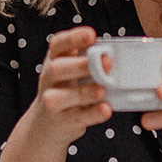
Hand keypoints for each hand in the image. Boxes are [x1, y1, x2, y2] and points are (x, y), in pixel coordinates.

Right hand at [26, 26, 110, 147]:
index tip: (91, 34)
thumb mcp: (71, 73)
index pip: (57, 45)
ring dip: (84, 92)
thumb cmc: (66, 92)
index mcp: (53, 61)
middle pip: (56, 69)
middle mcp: (48, 80)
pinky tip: (105, 109)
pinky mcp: (61, 122)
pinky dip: (92, 114)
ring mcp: (51, 102)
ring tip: (102, 89)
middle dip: (80, 65)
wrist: (45, 126)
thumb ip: (88, 63)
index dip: (72, 38)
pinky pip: (76, 117)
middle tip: (106, 62)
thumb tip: (115, 56)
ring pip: (61, 97)